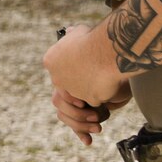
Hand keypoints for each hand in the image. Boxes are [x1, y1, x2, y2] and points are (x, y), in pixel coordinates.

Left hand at [44, 24, 128, 145]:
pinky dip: (90, 125)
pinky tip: (95, 130)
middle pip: (61, 98)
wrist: (110, 48)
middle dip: (74, 109)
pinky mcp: (86, 100)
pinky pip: (88, 115)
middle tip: (87, 113)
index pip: (56, 78)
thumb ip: (74, 37)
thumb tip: (70, 31)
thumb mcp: (80, 33)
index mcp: (51, 60)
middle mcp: (56, 76)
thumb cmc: (97, 38)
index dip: (67, 88)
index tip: (76, 95)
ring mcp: (70, 89)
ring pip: (72, 110)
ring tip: (96, 123)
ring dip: (82, 120)